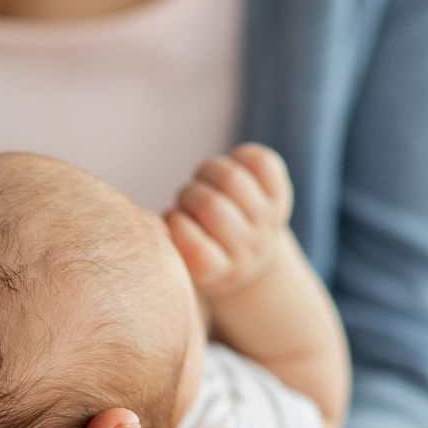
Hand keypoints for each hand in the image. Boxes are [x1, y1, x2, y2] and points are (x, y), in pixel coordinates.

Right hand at [167, 143, 293, 299]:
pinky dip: (240, 156)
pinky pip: (262, 162)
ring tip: (204, 180)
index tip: (171, 221)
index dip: (175, 224)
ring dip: (208, 171)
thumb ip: (164, 240)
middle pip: (212, 206)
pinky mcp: (280, 195)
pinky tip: (231, 167)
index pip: (197, 250)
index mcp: (219, 271)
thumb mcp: (176, 260)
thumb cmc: (195, 252)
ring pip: (233, 178)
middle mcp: (248, 250)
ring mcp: (267, 222)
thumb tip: (147, 220)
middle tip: (187, 199)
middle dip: (189, 194)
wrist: (247, 258)